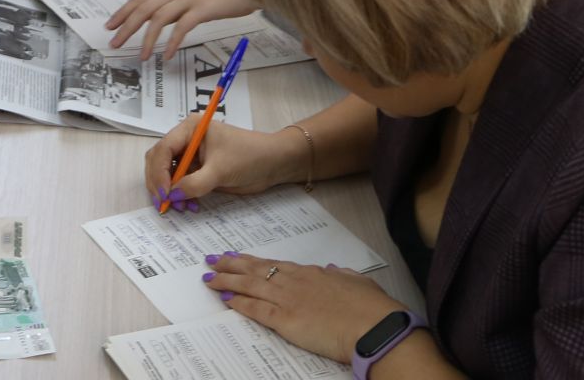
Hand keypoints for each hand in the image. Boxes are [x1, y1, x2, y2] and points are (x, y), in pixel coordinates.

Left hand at [106, 0, 259, 60]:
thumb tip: (161, 19)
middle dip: (126, 26)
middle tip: (114, 42)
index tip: (110, 24)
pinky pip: (183, 26)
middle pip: (144, 7)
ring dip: (147, 38)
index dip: (123, 11)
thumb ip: (178, 4)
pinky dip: (173, 42)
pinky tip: (168, 55)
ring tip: (141, 56)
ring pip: (159, 17)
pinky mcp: (204, 8)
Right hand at [143, 116, 302, 202]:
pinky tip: (191, 205)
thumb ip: (194, 184)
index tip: (164, 193)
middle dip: (160, 183)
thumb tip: (171, 197)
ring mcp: (191, 155)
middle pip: (159, 161)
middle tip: (165, 205)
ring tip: (182, 207)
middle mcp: (186, 139)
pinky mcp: (197, 170)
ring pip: (167, 174)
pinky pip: (180, 183)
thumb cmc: (248, 157)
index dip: (159, 172)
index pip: (164, 149)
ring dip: (170, 192)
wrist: (273, 164)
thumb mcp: (220, 170)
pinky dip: (181, 195)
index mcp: (189, 129)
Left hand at [204, 256, 406, 362]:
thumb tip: (333, 271)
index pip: (275, 264)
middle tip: (213, 259)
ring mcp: (288, 299)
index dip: (254, 261)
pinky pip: (255, 309)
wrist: (373, 325)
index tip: (239, 257)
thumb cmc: (370, 307)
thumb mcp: (357, 282)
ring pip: (250, 285)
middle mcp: (295, 281)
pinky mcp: (285, 320)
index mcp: (312, 273)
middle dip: (232, 264)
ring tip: (209, 276)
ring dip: (227, 280)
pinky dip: (238, 302)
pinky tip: (225, 298)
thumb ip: (342, 276)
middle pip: (256, 269)